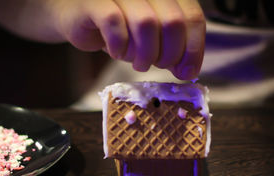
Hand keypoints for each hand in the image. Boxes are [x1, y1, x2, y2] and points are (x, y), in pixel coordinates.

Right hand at [55, 0, 205, 79]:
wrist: (79, 17)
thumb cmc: (119, 28)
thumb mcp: (152, 39)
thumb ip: (173, 48)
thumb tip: (187, 70)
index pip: (192, 17)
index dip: (193, 49)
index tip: (186, 72)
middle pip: (173, 22)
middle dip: (168, 54)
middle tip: (157, 66)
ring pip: (146, 24)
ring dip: (144, 54)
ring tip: (137, 63)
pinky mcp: (96, 3)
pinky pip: (115, 26)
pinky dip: (119, 47)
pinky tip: (117, 52)